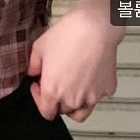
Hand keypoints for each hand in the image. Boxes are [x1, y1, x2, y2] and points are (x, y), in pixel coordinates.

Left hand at [26, 3, 121, 120]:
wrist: (95, 26)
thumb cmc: (69, 34)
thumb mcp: (40, 47)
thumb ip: (33, 65)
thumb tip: (33, 72)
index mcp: (53, 92)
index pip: (46, 113)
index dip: (39, 101)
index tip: (40, 88)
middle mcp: (72, 98)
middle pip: (63, 111)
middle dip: (58, 100)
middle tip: (57, 83)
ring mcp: (92, 96)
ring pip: (82, 111)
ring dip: (76, 104)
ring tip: (73, 88)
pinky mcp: (107, 88)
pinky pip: (98, 97)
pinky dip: (94, 91)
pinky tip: (89, 77)